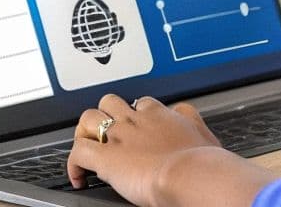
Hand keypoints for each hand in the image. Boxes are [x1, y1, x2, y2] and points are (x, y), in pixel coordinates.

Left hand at [66, 94, 220, 204]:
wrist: (191, 174)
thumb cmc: (203, 162)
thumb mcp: (207, 136)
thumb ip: (196, 125)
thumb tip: (195, 123)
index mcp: (161, 115)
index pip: (142, 103)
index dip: (136, 114)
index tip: (136, 127)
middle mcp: (136, 121)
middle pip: (110, 103)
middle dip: (106, 116)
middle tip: (107, 135)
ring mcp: (118, 137)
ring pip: (89, 119)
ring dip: (85, 133)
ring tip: (87, 148)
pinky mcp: (104, 158)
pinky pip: (78, 153)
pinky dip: (73, 164)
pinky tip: (78, 177)